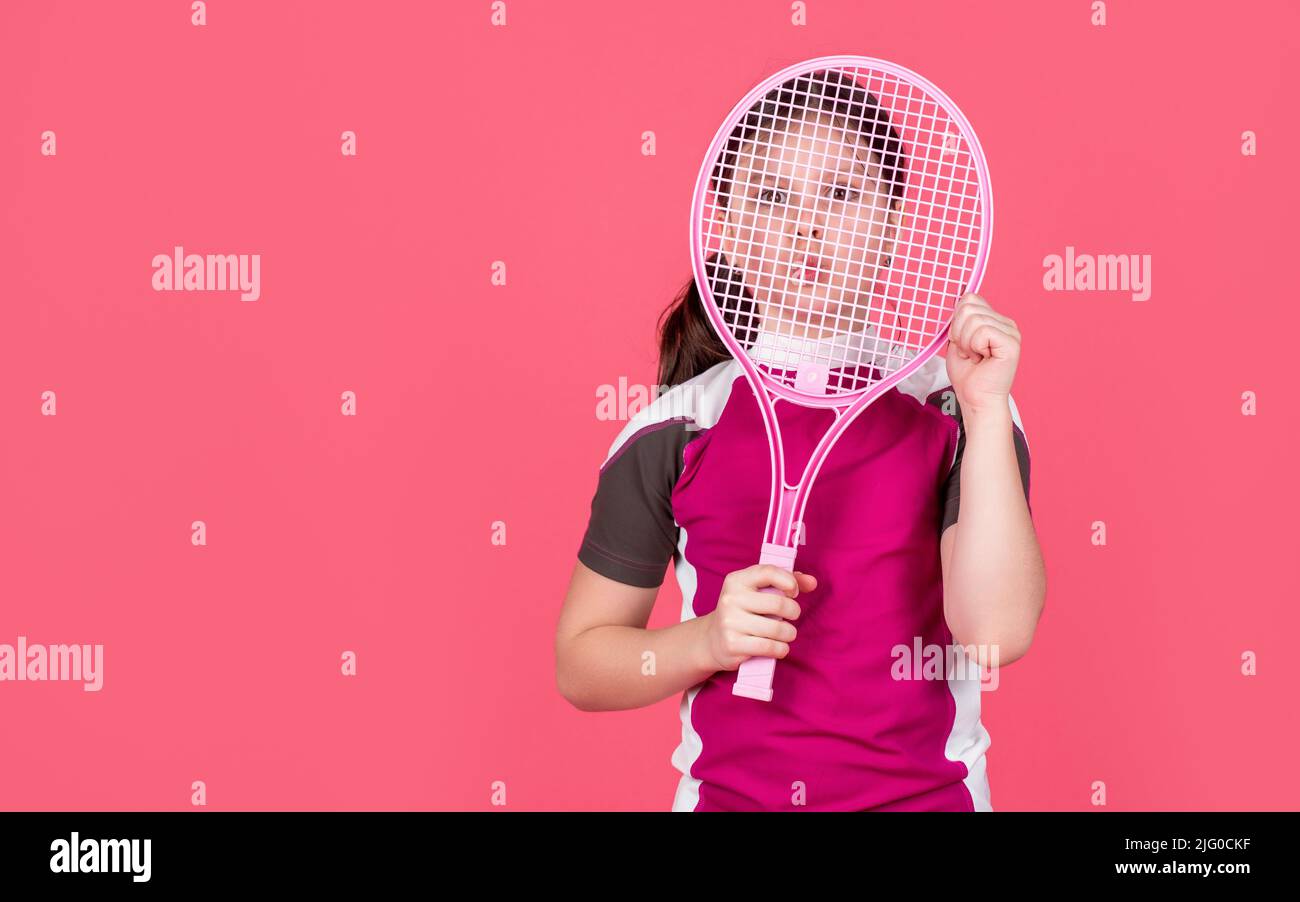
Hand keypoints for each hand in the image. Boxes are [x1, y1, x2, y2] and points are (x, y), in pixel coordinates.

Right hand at [700, 565, 816, 671]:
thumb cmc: (743, 612)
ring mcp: (730, 622)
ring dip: (789, 633)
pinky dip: (781, 649)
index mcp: (736, 580)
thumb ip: (786, 582)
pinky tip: (779, 647)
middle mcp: (731, 599)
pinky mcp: (733, 644)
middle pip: (778, 603)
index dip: (788, 581)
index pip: (768, 572)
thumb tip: (812, 582)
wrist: (713, 639)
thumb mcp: (757, 592)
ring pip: (777, 628)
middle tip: (792, 616)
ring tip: (786, 634)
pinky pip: (769, 647)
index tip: (794, 591)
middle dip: (793, 611)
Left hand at [945, 293, 1020, 412]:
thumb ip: (960, 319)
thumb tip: (960, 296)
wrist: (976, 399)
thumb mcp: (957, 340)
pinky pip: (982, 331)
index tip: (963, 343)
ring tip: (976, 357)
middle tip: (970, 352)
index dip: (957, 322)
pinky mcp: (1011, 343)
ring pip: (973, 319)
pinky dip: (975, 347)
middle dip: (959, 333)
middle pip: (968, 307)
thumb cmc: (968, 375)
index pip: (969, 298)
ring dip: (966, 343)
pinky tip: (983, 359)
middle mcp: (1006, 323)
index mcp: (995, 320)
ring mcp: (1011, 332)